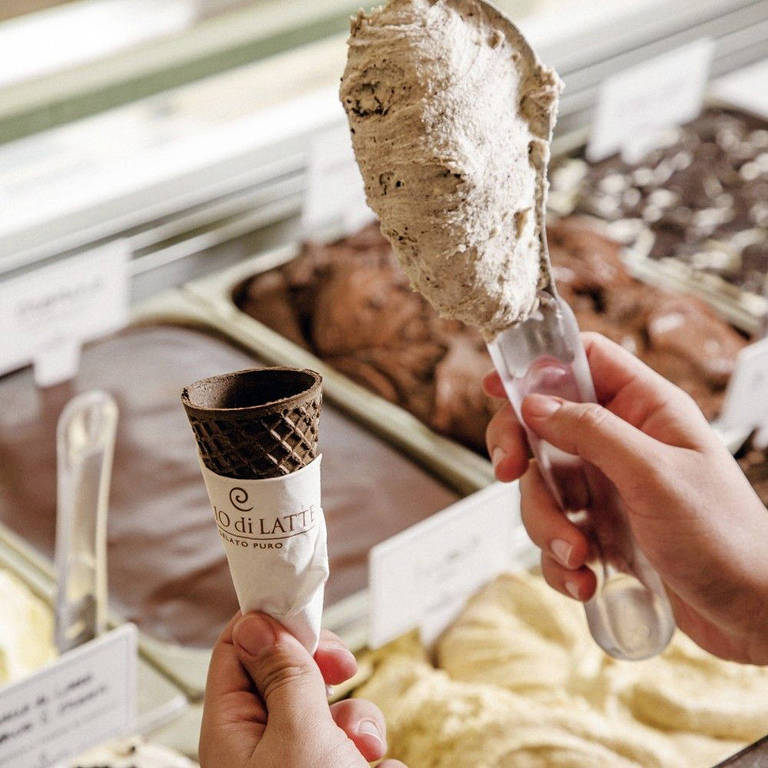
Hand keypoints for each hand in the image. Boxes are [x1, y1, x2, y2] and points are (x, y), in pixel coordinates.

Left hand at [199, 612, 406, 767]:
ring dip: (357, 719)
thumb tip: (258, 622)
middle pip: (284, 673)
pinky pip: (347, 745)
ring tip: (366, 751)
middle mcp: (257, 744)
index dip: (271, 625)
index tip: (307, 613)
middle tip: (342, 668)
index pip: (237, 649)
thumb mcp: (298, 734)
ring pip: (324, 708)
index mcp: (231, 729)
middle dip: (322, 672)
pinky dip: (367, 753)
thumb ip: (284, 674)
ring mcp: (294, 763)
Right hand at [484, 332, 767, 664]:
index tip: (496, 387)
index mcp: (645, 409)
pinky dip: (559, 559)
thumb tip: (532, 402)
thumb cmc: (726, 538)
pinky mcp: (602, 530)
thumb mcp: (655, 474)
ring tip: (577, 555)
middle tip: (509, 473)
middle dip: (522, 453)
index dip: (537, 365)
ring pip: (544, 487)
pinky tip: (585, 580)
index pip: (584, 361)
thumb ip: (591, 431)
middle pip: (544, 425)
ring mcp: (608, 487)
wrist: (752, 615)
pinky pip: (557, 532)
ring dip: (547, 524)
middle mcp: (621, 442)